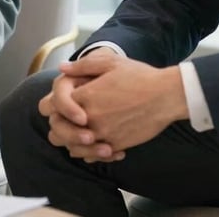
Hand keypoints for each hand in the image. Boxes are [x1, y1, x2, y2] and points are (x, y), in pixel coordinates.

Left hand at [45, 51, 188, 160]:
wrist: (165, 96)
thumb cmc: (140, 76)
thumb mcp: (110, 62)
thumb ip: (83, 65)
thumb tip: (63, 68)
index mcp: (86, 95)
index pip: (54, 105)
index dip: (55, 103)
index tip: (63, 101)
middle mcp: (90, 117)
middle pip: (57, 130)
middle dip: (59, 125)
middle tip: (70, 119)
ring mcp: (102, 134)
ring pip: (72, 147)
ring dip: (73, 141)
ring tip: (82, 131)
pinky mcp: (115, 145)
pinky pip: (93, 156)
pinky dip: (92, 151)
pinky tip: (99, 141)